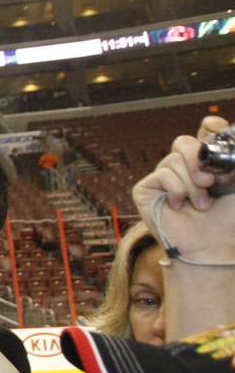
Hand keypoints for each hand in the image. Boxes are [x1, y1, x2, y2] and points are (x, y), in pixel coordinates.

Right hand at [133, 115, 234, 264]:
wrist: (212, 244)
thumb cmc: (228, 219)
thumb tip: (232, 136)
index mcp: (206, 164)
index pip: (203, 133)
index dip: (210, 128)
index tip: (216, 129)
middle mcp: (182, 169)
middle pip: (184, 141)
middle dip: (198, 158)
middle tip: (210, 181)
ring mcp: (162, 178)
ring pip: (173, 159)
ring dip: (192, 184)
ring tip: (201, 205)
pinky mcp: (146, 189)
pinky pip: (162, 175)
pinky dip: (176, 190)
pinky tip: (180, 206)